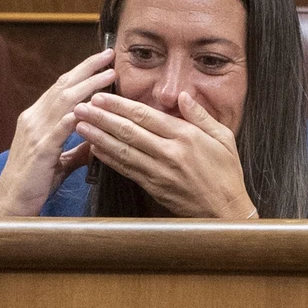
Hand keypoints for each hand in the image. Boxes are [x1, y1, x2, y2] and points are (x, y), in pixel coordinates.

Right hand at [0, 49, 115, 215]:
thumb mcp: (59, 159)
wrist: (12, 203)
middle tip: (109, 56)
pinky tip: (89, 108)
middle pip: (63, 86)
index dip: (81, 72)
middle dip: (87, 69)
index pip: (61, 87)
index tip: (102, 61)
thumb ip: (77, 147)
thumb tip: (97, 140)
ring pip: (63, 102)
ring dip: (88, 86)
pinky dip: (74, 117)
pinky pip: (58, 130)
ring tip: (109, 76)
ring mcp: (35, 133)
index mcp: (36, 118)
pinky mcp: (40, 151)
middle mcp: (33, 119)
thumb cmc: (35, 181)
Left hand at [74, 91, 256, 218]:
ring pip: (123, 151)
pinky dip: (109, 159)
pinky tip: (94, 150)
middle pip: (128, 132)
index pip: (146, 116)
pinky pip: (126, 170)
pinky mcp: (153, 187)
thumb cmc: (227, 173)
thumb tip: (183, 96)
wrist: (226, 211)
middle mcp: (169, 153)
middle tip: (81, 107)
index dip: (120, 106)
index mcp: (186, 137)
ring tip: (80, 125)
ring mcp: (159, 172)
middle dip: (102, 118)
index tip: (101, 97)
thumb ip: (201, 116)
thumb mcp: (223, 137)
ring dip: (98, 137)